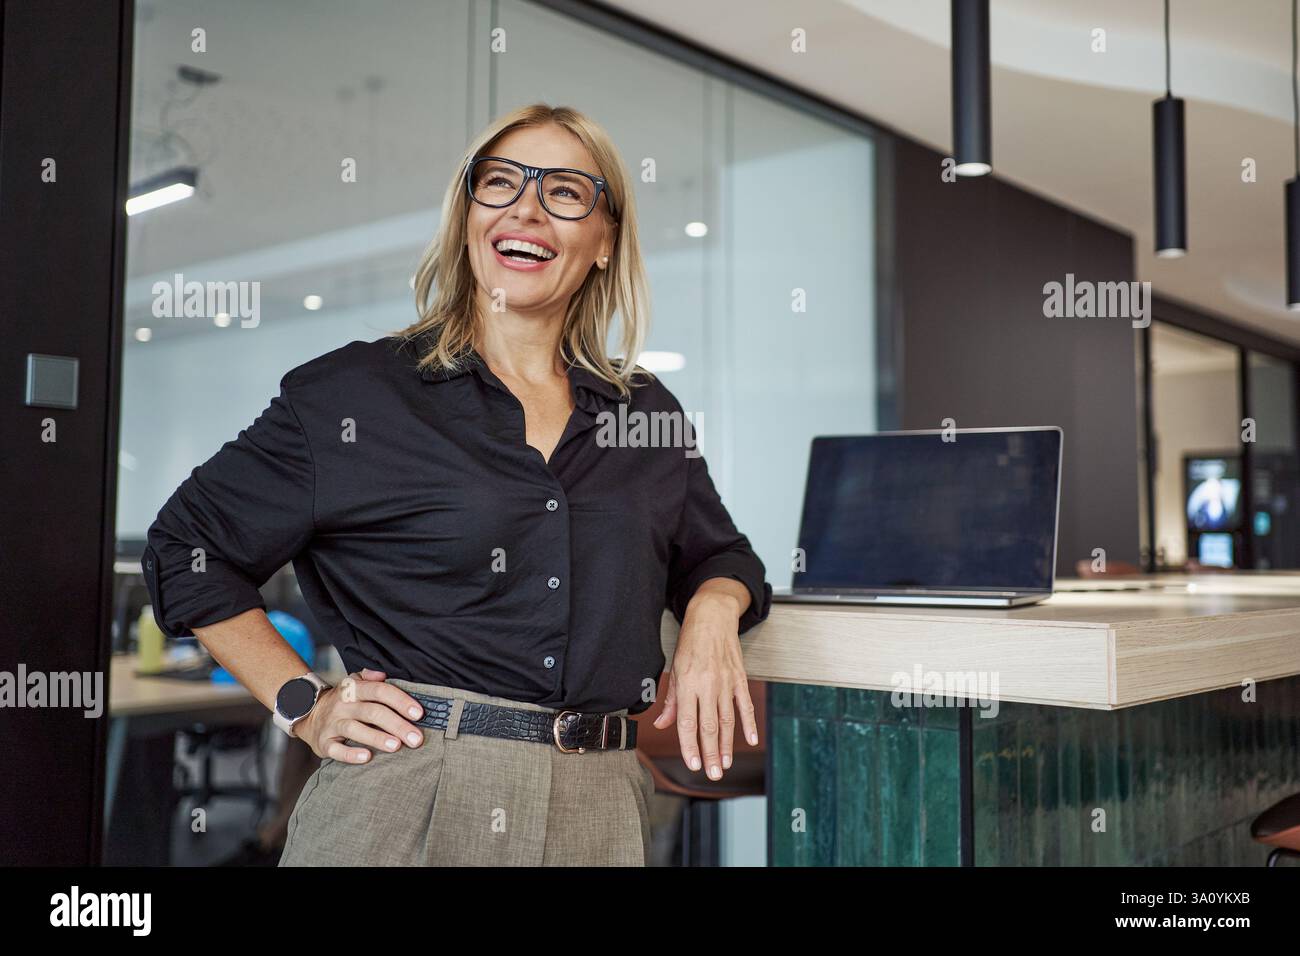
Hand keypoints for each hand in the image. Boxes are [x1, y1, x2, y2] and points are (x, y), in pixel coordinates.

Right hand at [294, 668, 426, 762]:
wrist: (308, 714)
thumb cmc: (344, 701)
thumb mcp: (354, 682)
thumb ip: (370, 677)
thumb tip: (383, 674)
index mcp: (354, 689)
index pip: (380, 691)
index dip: (400, 701)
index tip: (419, 713)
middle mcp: (343, 705)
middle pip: (373, 712)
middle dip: (397, 725)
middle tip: (416, 738)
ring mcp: (332, 724)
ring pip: (355, 730)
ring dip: (377, 738)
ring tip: (397, 746)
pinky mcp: (324, 743)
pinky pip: (337, 750)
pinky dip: (351, 755)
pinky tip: (367, 758)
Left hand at [653, 585, 757, 779]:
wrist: (712, 617)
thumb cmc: (690, 643)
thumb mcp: (674, 670)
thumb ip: (670, 701)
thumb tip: (662, 724)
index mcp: (687, 684)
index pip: (687, 722)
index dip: (690, 746)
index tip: (693, 764)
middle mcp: (707, 685)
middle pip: (709, 727)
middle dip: (710, 754)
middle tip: (712, 774)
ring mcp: (726, 682)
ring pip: (727, 720)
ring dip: (727, 745)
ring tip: (725, 764)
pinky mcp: (739, 678)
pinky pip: (745, 705)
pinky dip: (749, 723)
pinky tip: (750, 740)